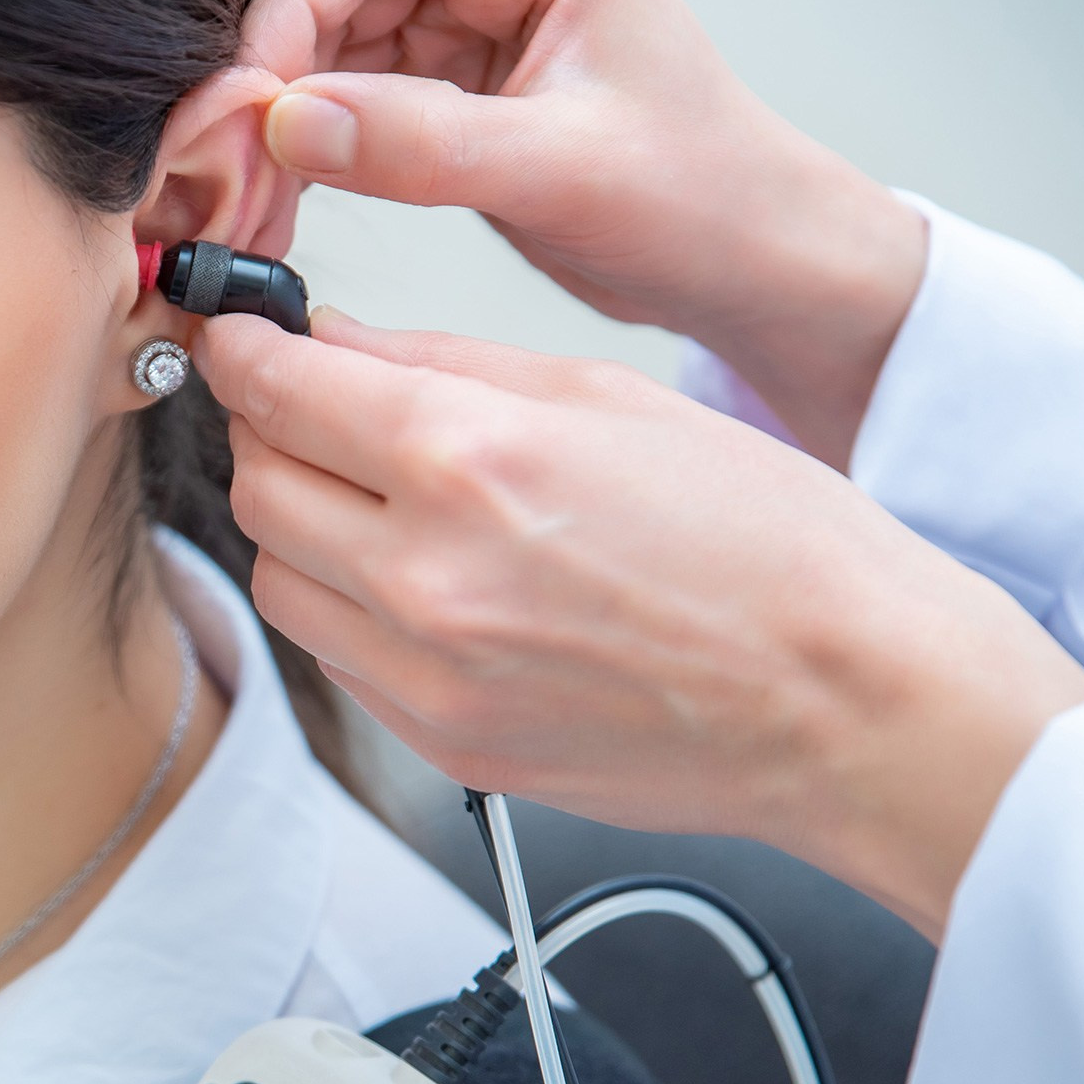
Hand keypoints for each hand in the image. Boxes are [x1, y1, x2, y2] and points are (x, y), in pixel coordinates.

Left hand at [196, 309, 1083, 937]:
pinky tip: (419, 578)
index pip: (281, 392)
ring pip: (278, 579)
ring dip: (298, 526)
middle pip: (257, 487)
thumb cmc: (764, 543)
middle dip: (270, 434)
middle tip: (310, 411)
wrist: (842, 700)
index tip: (242, 340)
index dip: (245, 354)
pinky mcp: (439, 742)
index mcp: (469, 462)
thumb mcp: (605, 396)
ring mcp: (423, 675)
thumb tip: (331, 343)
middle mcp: (425, 576)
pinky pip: (336, 657)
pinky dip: (349, 606)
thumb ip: (442, 364)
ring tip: (371, 498)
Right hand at [239, 0, 927, 468]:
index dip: (295, 17)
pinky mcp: (453, 102)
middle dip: (275, 82)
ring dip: (281, 130)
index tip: (250, 102)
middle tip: (228, 169)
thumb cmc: (706, 195)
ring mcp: (471, 37)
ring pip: (331, 58)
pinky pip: (350, 112)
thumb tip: (293, 123)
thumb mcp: (564, 168)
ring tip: (248, 206)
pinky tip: (281, 209)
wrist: (748, 268)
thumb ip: (426, 144)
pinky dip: (307, 162)